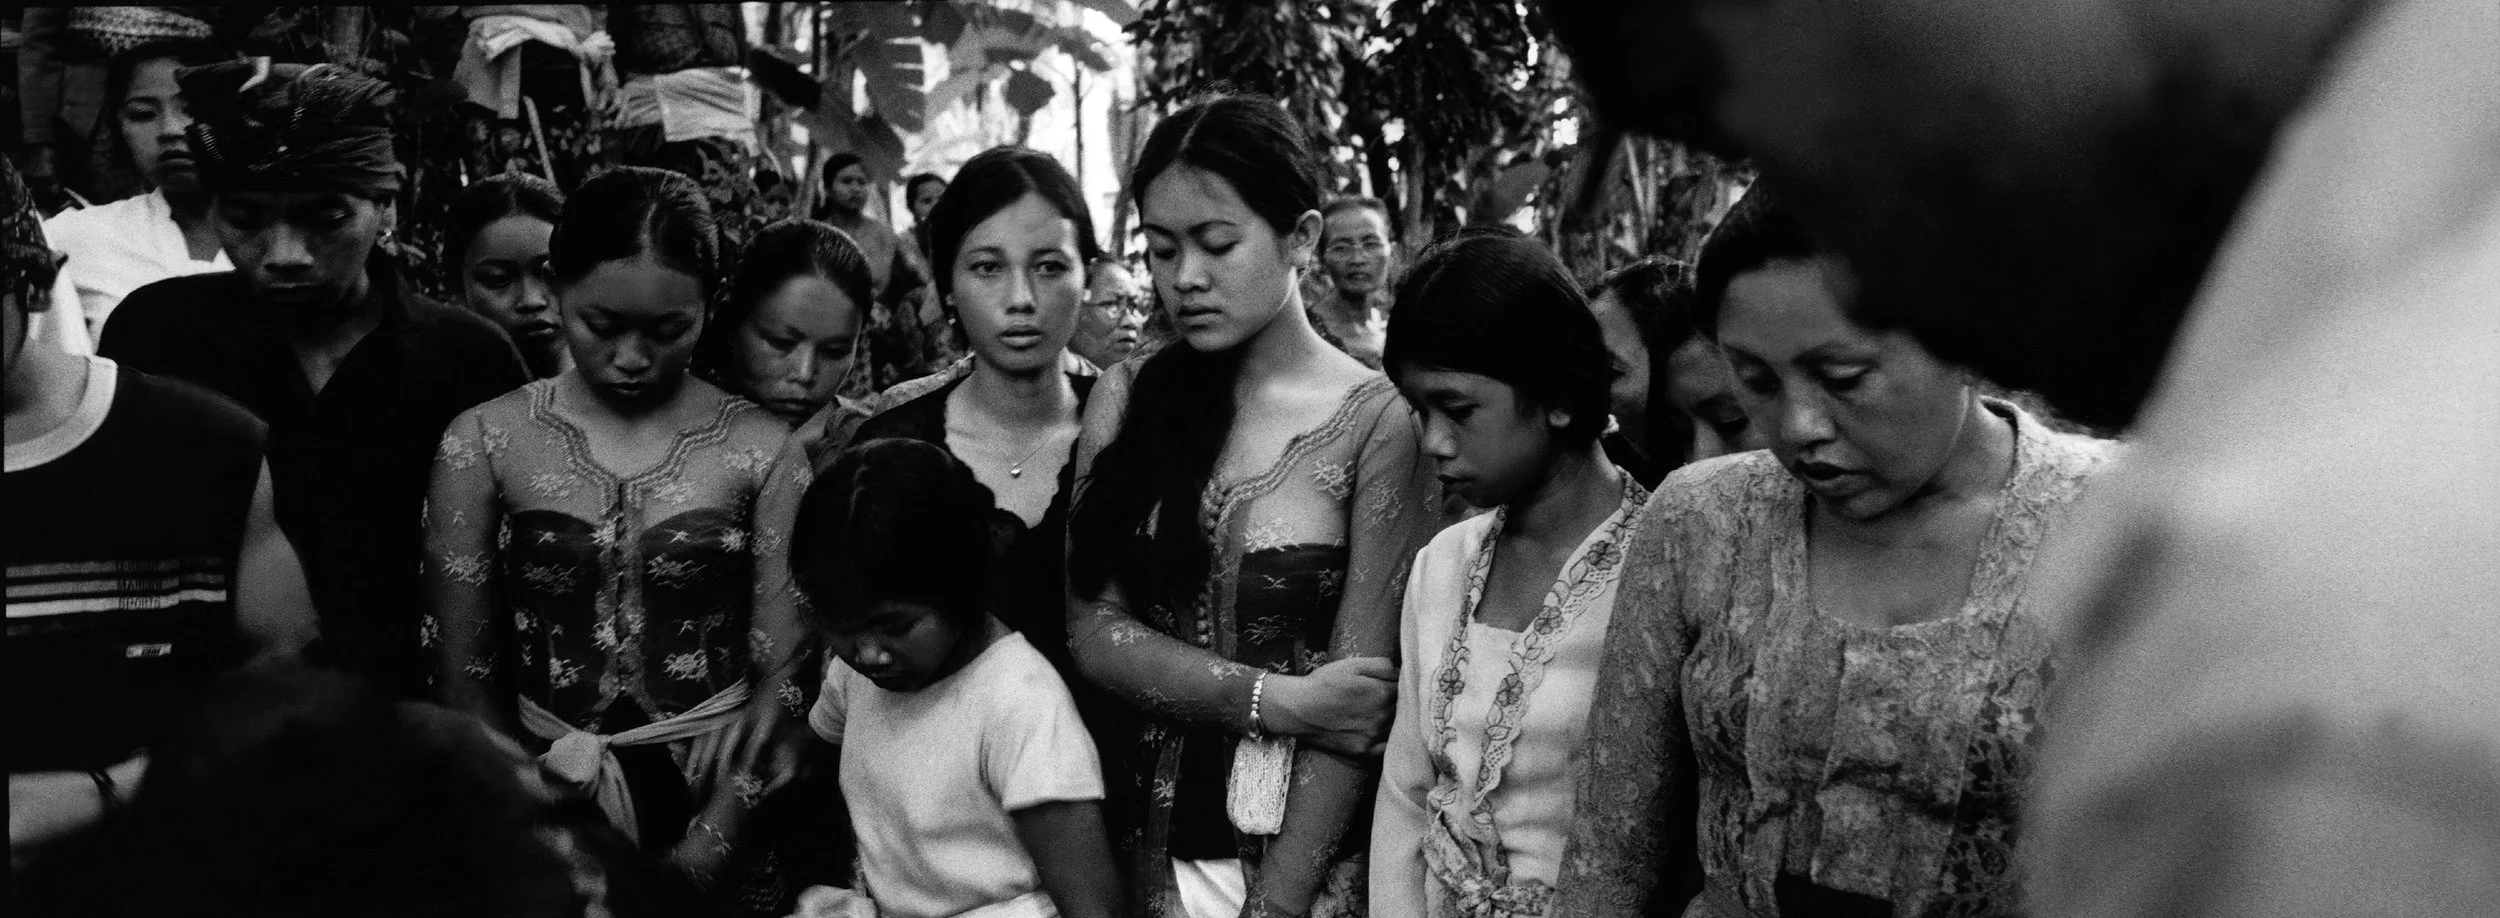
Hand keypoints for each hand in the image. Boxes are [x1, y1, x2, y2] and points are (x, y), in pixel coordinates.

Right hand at [1261, 657, 1395, 756]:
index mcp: (1383, 693)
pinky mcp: (1364, 751)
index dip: (1403, 685)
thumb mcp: (1353, 665)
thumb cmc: (1324, 683)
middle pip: (1405, 710)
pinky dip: (1390, 741)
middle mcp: (1383, 717)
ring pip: (1398, 729)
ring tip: (1383, 713)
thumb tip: (1402, 671)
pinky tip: (1381, 732)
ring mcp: (1374, 736)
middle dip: (1402, 703)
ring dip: (1397, 721)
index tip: (1396, 684)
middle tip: (1390, 698)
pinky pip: (1387, 748)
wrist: (1298, 709)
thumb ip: (1383, 665)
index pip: (1407, 690)